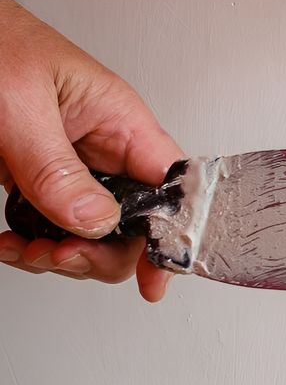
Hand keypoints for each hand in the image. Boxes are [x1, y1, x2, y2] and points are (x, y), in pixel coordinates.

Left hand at [0, 0, 180, 301]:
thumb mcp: (21, 109)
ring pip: (92, 233)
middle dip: (98, 253)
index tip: (155, 275)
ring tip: (22, 250)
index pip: (169, 184)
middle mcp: (102, 146)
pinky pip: (52, 226)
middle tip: (58, 257)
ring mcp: (71, 164)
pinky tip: (10, 243)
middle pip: (132, 222)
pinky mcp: (38, 177)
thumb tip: (95, 222)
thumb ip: (57, 169)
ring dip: (58, 255)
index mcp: (119, 119)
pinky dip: (30, 247)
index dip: (171, 232)